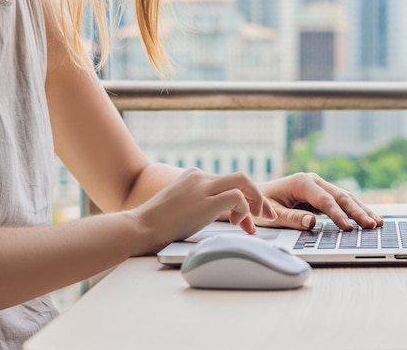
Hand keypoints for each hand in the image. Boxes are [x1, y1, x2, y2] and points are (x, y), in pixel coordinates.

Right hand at [133, 168, 276, 250]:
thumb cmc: (157, 227)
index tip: (249, 220)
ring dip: (257, 201)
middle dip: (259, 197)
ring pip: (243, 182)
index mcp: (194, 177)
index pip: (229, 182)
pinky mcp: (205, 201)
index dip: (245, 200)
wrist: (139, 229)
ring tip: (258, 220)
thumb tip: (224, 216)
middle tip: (267, 216)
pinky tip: (238, 223)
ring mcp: (202, 187)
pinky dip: (245, 210)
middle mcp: (200, 177)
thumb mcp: (183, 208)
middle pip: (241, 178)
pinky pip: (237, 197)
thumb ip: (201, 205)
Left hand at [255, 172, 382, 230]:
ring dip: (362, 210)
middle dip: (358, 212)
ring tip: (378, 223)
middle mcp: (314, 181)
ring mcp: (320, 186)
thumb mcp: (272, 214)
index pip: (325, 200)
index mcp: (302, 182)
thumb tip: (312, 222)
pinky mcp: (323, 194)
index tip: (349, 229)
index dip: (338, 215)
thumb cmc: (261, 206)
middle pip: (341, 196)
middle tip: (372, 225)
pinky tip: (369, 218)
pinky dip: (356, 210)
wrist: (254, 196)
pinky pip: (342, 202)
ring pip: (346, 197)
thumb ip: (292, 218)